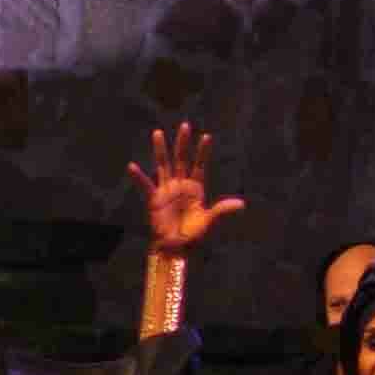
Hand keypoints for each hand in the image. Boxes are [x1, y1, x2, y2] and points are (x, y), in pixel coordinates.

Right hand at [127, 119, 242, 258]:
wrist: (175, 249)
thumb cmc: (193, 236)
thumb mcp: (209, 222)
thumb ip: (222, 210)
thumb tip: (241, 204)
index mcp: (195, 189)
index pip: (199, 165)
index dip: (202, 152)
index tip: (207, 136)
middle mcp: (180, 186)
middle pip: (181, 159)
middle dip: (183, 143)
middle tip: (185, 125)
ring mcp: (166, 191)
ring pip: (164, 165)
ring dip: (161, 149)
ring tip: (158, 132)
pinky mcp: (154, 199)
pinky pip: (146, 185)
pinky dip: (139, 176)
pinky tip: (132, 166)